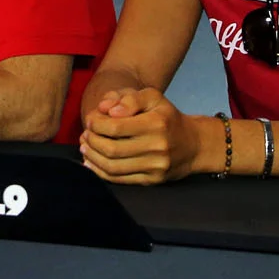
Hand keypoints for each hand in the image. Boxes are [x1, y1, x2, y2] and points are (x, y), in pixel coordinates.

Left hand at [80, 88, 205, 184]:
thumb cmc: (167, 117)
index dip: (96, 123)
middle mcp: (157, 147)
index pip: (115, 126)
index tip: (91, 119)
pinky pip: (119, 179)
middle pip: (111, 148)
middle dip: (91, 140)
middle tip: (85, 134)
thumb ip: (128, 98)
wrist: (194, 145)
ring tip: (85, 147)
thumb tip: (106, 110)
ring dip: (93, 157)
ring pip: (113, 167)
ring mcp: (155, 167)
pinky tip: (92, 162)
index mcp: (156, 123)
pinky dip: (100, 172)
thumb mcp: (152, 97)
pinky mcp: (152, 181)